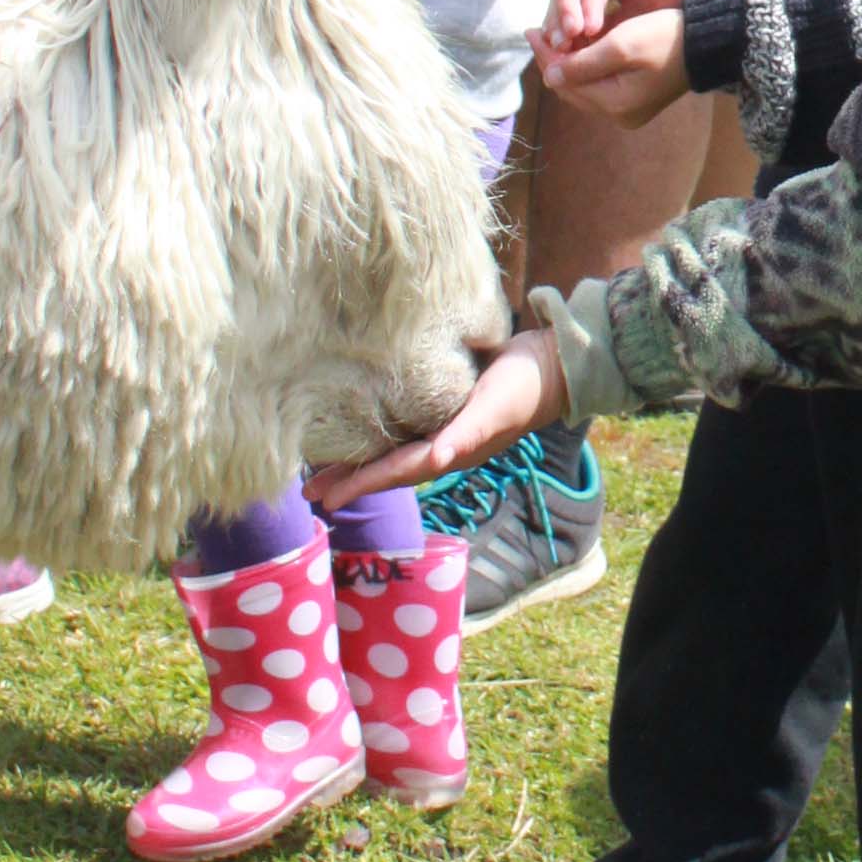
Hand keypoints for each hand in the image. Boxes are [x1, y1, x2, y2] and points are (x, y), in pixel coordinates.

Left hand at [303, 329, 568, 510]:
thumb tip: (438, 460)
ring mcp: (444, 429)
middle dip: (350, 480)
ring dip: (360, 462)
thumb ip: (466, 434)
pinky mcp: (446, 408)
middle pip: (387, 469)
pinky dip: (379, 436)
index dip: (360, 485)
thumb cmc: (523, 387)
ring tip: (325, 468)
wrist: (553, 364)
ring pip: (392, 452)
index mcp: (450, 452)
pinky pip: (404, 430)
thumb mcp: (493, 409)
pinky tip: (365, 429)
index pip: (396, 472)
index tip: (325, 497)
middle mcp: (443, 445)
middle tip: (308, 489)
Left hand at [529, 9, 690, 125]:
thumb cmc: (666, 37)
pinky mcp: (636, 100)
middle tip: (535, 32)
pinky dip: (585, 66)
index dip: (546, 55)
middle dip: (552, 60)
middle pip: (571, 88)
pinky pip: (599, 84)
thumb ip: (583, 62)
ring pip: (583, 86)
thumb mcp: (621, 44)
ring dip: (567, 62)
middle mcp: (619, 114)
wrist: (708, 44)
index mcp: (615, 104)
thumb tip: (550, 75)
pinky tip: (577, 47)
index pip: (566, 81)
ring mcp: (628, 110)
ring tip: (552, 36)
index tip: (532, 30)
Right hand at [549, 0, 704, 46]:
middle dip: (564, 11)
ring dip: (556, 23)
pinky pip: (567, 19)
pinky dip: (561, 33)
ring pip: (562, 1)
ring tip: (559, 48)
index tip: (589, 29)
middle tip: (565, 41)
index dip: (585, 1)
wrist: (693, 10)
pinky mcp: (589, 11)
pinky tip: (561, 52)